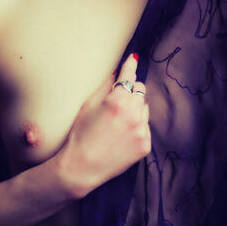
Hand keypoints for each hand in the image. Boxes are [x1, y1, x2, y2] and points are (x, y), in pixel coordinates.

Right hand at [56, 53, 150, 197]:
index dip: (130, 66)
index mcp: (117, 102)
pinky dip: (137, 127)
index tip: (134, 58)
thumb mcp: (88, 105)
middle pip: (141, 90)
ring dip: (135, 109)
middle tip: (118, 99)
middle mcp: (133, 115)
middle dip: (131, 90)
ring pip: (145, 108)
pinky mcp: (145, 145)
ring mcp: (141, 131)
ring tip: (118, 121)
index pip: (129, 76)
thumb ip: (105, 85)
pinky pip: (145, 127)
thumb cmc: (81, 134)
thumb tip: (117, 71)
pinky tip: (122, 134)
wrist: (82, 167)